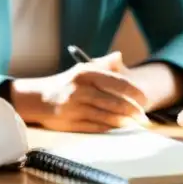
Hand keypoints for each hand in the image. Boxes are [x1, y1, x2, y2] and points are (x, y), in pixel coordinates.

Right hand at [12, 51, 149, 132]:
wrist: (38, 98)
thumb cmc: (65, 82)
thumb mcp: (82, 69)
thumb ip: (103, 64)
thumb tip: (119, 56)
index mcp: (86, 74)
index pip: (117, 83)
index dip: (134, 92)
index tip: (144, 98)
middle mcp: (80, 90)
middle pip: (114, 103)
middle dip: (133, 111)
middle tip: (144, 116)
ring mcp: (75, 108)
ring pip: (107, 117)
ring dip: (124, 121)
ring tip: (135, 123)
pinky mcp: (71, 123)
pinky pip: (96, 127)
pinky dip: (110, 128)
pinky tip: (119, 127)